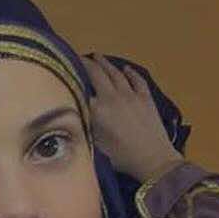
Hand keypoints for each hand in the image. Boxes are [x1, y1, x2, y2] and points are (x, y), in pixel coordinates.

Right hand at [84, 54, 182, 184]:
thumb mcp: (95, 145)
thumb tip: (74, 113)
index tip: (64, 71)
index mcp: (98, 109)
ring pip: (116, 74)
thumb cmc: (121, 158)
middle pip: (97, 74)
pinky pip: (137, 81)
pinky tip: (126, 68)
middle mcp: (113, 97)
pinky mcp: (146, 99)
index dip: (72, 78)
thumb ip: (84, 126)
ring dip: (106, 64)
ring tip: (97, 57)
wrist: (154, 161)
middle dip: (86, 63)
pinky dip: (131, 73)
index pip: (80, 88)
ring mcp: (131, 96)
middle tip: (78, 57)